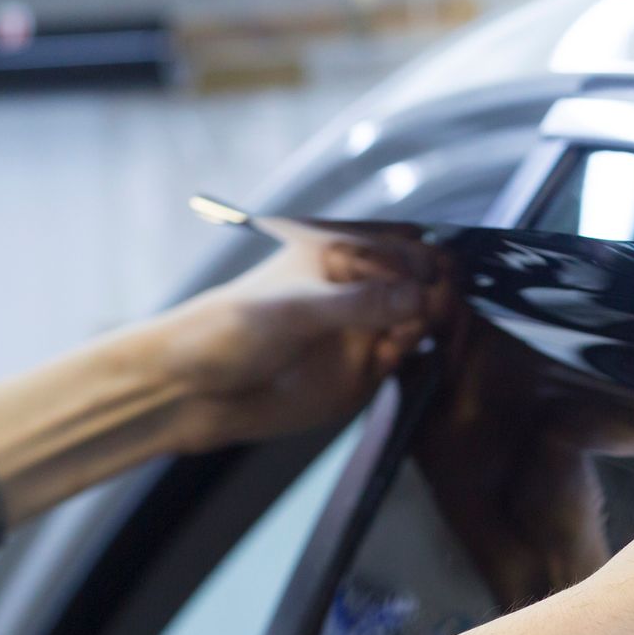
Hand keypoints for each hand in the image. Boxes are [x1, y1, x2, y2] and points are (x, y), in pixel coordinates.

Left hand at [0, 236, 434, 523]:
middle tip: (439, 309)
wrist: (192, 390)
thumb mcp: (293, 310)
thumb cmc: (225, 330)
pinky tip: (422, 355)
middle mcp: (356, 289)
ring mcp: (362, 330)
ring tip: (429, 331)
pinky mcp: (363, 372)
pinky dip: (422, 355)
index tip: (441, 279)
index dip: (429, 259)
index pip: (403, 245)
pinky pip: (407, 358)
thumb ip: (356, 305)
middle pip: (420, 281)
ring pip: (419, 319)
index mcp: (336, 253)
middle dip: (438, 291)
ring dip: (434, 324)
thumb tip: (416, 298)